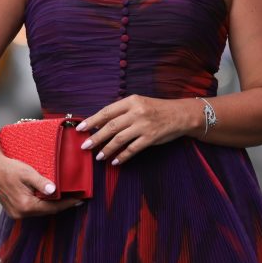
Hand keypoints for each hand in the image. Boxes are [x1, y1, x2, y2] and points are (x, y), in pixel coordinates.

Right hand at [0, 153, 82, 217]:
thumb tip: (53, 190)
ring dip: (51, 205)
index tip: (79, 200)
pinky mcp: (13, 211)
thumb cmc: (9, 168)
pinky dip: (41, 205)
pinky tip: (48, 199)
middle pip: (46, 211)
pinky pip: (32, 210)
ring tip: (65, 199)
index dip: (67, 204)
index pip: (52, 207)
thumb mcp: (27, 173)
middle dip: (61, 205)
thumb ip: (41, 182)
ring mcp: (16, 213)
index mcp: (25, 205)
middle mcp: (20, 213)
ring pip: (39, 211)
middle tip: (75, 199)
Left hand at [75, 95, 194, 164]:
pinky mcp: (150, 138)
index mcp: (131, 101)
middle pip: (111, 127)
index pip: (107, 111)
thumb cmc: (157, 109)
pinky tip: (115, 161)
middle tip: (85, 146)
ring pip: (119, 139)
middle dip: (96, 138)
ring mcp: (143, 126)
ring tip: (98, 157)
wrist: (180, 114)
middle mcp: (136, 112)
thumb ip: (122, 111)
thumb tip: (100, 123)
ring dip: (107, 149)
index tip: (81, 129)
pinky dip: (122, 156)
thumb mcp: (139, 104)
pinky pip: (132, 149)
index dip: (92, 121)